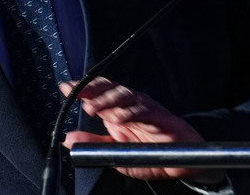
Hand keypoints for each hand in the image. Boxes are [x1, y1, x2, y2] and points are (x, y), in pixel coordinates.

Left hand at [59, 78, 223, 184]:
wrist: (183, 162)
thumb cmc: (149, 153)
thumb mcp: (115, 152)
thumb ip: (93, 144)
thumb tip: (67, 139)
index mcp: (117, 110)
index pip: (98, 93)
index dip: (82, 88)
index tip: (65, 87)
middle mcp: (130, 105)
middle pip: (109, 89)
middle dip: (92, 90)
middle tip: (76, 94)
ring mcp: (146, 109)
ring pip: (125, 96)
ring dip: (108, 100)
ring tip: (93, 108)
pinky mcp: (161, 118)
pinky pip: (146, 111)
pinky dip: (132, 113)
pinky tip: (120, 118)